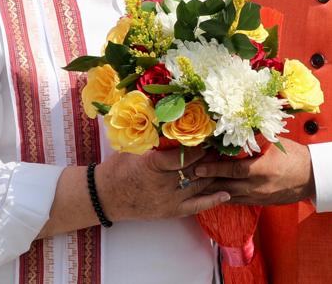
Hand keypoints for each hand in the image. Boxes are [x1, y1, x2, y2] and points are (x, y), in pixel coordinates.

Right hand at [96, 146, 228, 221]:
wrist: (105, 196)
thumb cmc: (118, 167)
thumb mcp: (134, 148)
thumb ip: (154, 138)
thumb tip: (172, 119)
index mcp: (152, 164)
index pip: (184, 155)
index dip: (200, 146)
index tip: (211, 136)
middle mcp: (163, 183)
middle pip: (195, 169)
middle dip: (211, 157)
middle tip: (224, 146)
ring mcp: (168, 199)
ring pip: (199, 185)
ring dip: (214, 173)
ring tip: (227, 162)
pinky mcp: (170, 211)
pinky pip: (196, 207)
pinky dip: (212, 200)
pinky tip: (227, 192)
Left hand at [193, 138, 314, 205]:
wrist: (312, 177)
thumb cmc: (294, 156)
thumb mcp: (275, 143)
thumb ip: (255, 139)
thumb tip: (236, 128)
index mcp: (262, 168)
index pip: (232, 170)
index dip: (213, 169)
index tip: (197, 166)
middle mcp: (258, 185)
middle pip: (226, 185)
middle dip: (207, 182)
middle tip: (189, 178)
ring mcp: (259, 196)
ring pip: (230, 196)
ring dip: (212, 191)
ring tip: (196, 187)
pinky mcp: (261, 203)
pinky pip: (238, 202)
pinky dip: (225, 198)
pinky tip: (213, 195)